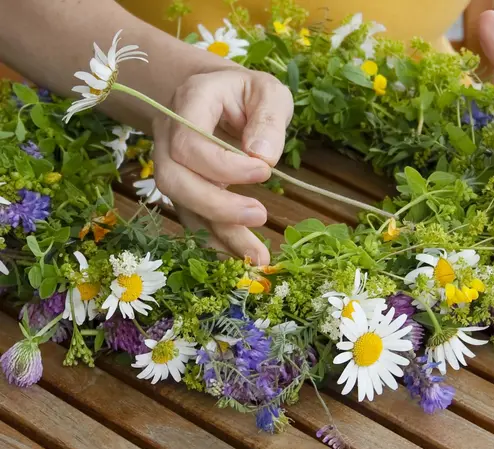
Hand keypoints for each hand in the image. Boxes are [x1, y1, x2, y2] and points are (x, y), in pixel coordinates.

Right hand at [152, 68, 292, 263]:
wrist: (216, 95)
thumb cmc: (245, 94)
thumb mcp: (267, 91)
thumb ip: (269, 118)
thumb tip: (263, 156)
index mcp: (190, 103)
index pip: (190, 142)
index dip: (224, 164)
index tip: (265, 171)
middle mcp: (170, 136)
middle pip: (175, 180)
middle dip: (217, 204)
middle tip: (261, 215)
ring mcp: (171, 165)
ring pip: (182, 206)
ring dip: (219, 235)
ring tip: (258, 257)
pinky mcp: (184, 189)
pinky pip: (192, 219)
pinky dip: (215, 242)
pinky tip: (242, 258)